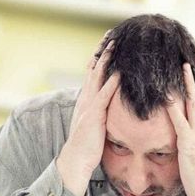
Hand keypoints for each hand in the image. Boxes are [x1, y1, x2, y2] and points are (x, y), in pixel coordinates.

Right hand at [56, 33, 120, 195]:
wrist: (75, 160)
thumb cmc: (87, 146)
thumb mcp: (94, 124)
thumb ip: (100, 112)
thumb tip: (109, 106)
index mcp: (85, 100)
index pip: (92, 74)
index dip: (99, 59)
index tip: (106, 45)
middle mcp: (85, 99)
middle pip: (93, 69)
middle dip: (101, 52)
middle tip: (110, 34)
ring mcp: (88, 106)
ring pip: (97, 77)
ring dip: (106, 60)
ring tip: (114, 44)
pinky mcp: (94, 115)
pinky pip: (104, 94)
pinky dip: (111, 82)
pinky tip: (119, 71)